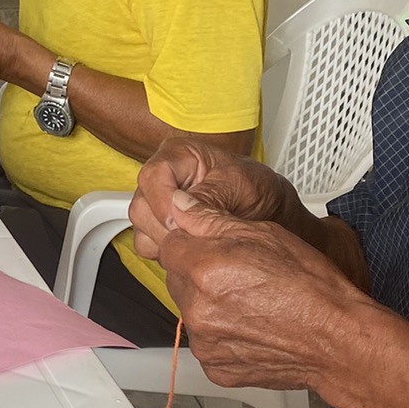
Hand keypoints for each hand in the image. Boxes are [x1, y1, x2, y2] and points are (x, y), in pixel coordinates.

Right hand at [130, 139, 294, 259]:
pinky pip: (146, 244)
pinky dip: (165, 253)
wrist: (267, 212)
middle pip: (142, 205)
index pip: (153, 176)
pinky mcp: (157, 226)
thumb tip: (181, 211)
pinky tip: (190, 247)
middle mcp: (163, 177)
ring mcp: (157, 203)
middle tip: (196, 235)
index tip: (179, 223)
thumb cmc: (255, 190)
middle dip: (168, 228)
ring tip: (198, 239)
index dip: (163, 202)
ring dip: (167, 242)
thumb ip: (209, 197)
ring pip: (141, 228)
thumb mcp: (239, 187)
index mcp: (180, 155)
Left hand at [158, 203, 372, 391]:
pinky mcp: (215, 367)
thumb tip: (179, 204)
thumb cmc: (310, 286)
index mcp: (204, 269)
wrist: (336, 341)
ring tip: (250, 303)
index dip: (193, 242)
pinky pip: (206, 341)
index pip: (170, 245)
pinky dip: (221, 333)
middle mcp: (196, 308)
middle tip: (240, 275)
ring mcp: (204, 342)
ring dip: (208, 304)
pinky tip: (251, 326)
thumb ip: (210, 219)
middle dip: (198, 273)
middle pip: (177, 279)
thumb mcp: (265, 234)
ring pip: (191, 311)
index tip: (216, 247)